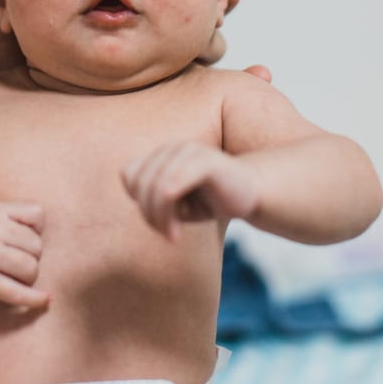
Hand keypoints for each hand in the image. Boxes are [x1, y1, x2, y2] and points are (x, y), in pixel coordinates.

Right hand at [0, 200, 47, 308]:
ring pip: (31, 268)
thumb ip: (20, 216)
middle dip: (32, 255)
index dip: (36, 228)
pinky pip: (18, 292)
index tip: (22, 237)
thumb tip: (54, 236)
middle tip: (14, 259)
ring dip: (29, 275)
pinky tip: (45, 300)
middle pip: (36, 246)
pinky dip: (34, 299)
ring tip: (14, 274)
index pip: (38, 215)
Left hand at [122, 142, 258, 237]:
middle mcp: (173, 147)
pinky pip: (170, 186)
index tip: (158, 222)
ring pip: (153, 187)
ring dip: (158, 219)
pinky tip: (176, 234)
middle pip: (139, 183)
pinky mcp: (205, 161)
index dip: (138, 201)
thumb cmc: (210, 200)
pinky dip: (167, 215)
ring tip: (171, 236)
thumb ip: (153, 199)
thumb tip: (143, 203)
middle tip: (165, 234)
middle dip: (148, 214)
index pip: (130, 174)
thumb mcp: (176, 204)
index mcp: (163, 153)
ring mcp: (189, 151)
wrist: (252, 194)